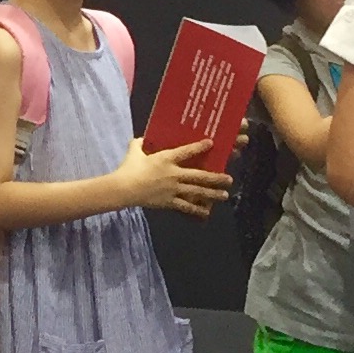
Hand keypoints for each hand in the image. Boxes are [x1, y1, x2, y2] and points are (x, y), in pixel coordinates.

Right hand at [113, 138, 231, 217]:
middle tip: (229, 179)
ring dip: (213, 194)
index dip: (200, 147)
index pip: (187, 151)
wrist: (124, 188)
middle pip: (199, 176)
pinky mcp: (170, 201)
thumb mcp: (134, 150)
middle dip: (216, 178)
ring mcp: (173, 189)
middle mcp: (174, 174)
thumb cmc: (128, 168)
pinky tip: (207, 213)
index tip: (211, 143)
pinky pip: (186, 207)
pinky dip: (197, 210)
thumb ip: (140, 143)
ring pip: (197, 192)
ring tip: (224, 195)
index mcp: (166, 159)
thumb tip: (142, 139)